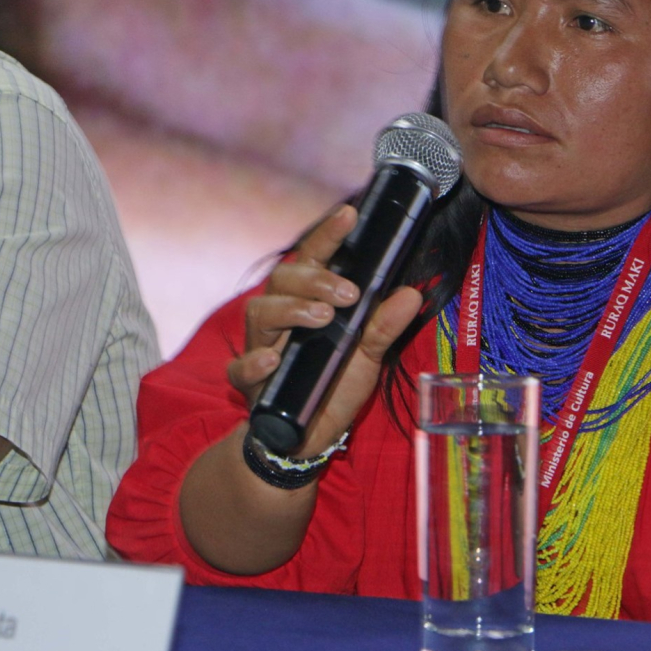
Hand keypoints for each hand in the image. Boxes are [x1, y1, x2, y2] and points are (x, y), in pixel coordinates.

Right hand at [229, 204, 422, 455]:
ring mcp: (261, 346)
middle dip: (314, 280)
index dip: (328, 235)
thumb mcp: (367, 355)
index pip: (314, 259)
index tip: (349, 214)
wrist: (308, 437)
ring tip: (322, 318)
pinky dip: (253, 361)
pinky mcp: (249, 383)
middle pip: (283, 280)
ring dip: (290, 310)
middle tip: (348, 293)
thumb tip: (410, 294)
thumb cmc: (334, 384)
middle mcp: (280, 317)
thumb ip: (384, 326)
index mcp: (307, 301)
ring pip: (260, 312)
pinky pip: (239, 367)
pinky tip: (272, 359)